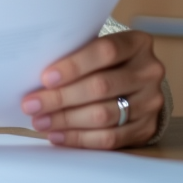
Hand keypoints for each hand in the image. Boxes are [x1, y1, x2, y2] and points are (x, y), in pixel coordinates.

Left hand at [21, 30, 164, 149]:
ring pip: (104, 115)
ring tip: (40, 121)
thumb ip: (75, 54)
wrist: (136, 82)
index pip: (106, 52)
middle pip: (101, 86)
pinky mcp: (146, 127)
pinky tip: (58, 135)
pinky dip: (80, 138)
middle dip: (61, 98)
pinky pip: (110, 138)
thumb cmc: (104, 61)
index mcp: (137, 43)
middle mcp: (149, 71)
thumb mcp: (96, 47)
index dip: (73, 65)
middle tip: (32, 105)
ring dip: (66, 120)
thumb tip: (33, 73)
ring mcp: (151, 101)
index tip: (45, 78)